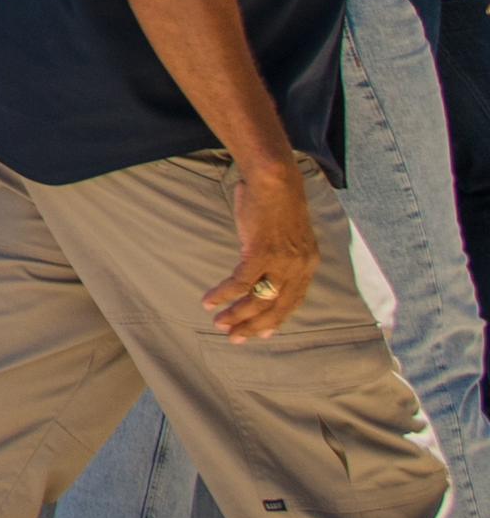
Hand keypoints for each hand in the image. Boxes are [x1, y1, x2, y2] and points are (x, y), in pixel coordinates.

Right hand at [205, 156, 320, 342]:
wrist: (276, 179)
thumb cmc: (276, 197)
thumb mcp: (287, 230)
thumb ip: (281, 249)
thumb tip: (263, 260)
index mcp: (308, 263)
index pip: (294, 301)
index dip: (276, 318)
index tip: (263, 332)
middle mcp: (299, 268)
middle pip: (276, 307)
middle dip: (253, 325)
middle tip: (235, 338)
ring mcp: (282, 262)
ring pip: (258, 300)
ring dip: (236, 315)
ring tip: (219, 324)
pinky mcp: (261, 253)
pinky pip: (240, 282)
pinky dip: (223, 294)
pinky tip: (209, 301)